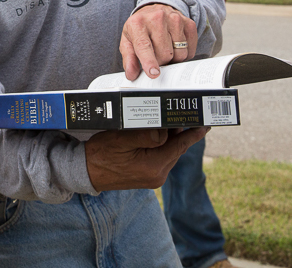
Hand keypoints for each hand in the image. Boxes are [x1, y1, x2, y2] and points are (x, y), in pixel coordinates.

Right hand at [85, 127, 208, 190]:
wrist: (85, 171)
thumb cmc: (101, 154)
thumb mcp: (122, 139)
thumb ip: (146, 134)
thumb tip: (165, 131)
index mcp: (154, 167)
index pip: (181, 145)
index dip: (194, 133)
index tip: (206, 123)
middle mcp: (158, 175)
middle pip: (177, 148)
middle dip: (181, 131)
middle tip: (186, 113)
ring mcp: (154, 177)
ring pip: (170, 152)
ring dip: (171, 137)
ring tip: (170, 120)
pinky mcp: (148, 176)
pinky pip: (162, 156)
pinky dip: (163, 145)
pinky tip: (158, 133)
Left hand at [120, 4, 197, 79]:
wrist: (156, 9)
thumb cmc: (141, 28)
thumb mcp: (128, 40)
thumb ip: (128, 59)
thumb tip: (132, 75)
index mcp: (138, 23)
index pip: (144, 45)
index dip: (149, 61)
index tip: (154, 72)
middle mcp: (157, 18)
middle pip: (164, 54)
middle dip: (161, 61)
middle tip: (156, 55)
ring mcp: (175, 19)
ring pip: (180, 54)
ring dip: (173, 58)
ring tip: (165, 49)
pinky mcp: (189, 23)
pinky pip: (190, 50)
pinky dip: (184, 54)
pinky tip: (175, 45)